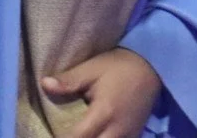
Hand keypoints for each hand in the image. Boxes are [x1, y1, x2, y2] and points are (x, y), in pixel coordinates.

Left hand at [41, 47, 161, 137]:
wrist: (152, 67)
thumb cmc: (119, 66)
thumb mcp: (93, 68)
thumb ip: (69, 81)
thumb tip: (44, 84)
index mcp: (104, 112)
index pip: (78, 137)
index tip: (49, 135)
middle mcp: (117, 130)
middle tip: (63, 133)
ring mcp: (128, 136)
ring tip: (78, 134)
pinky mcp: (134, 136)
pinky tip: (94, 135)